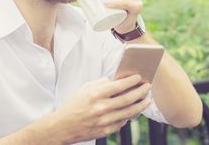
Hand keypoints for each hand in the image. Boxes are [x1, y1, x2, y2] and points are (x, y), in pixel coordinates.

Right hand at [35, 74, 150, 143]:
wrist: (61, 127)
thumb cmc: (73, 105)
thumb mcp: (84, 89)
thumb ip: (101, 83)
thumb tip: (118, 79)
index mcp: (95, 94)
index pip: (118, 86)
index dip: (131, 81)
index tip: (139, 77)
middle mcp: (100, 108)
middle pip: (127, 99)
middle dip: (140, 92)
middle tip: (147, 87)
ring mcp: (103, 121)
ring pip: (128, 113)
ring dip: (140, 105)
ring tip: (147, 100)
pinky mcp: (104, 131)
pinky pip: (121, 123)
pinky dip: (128, 117)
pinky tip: (133, 111)